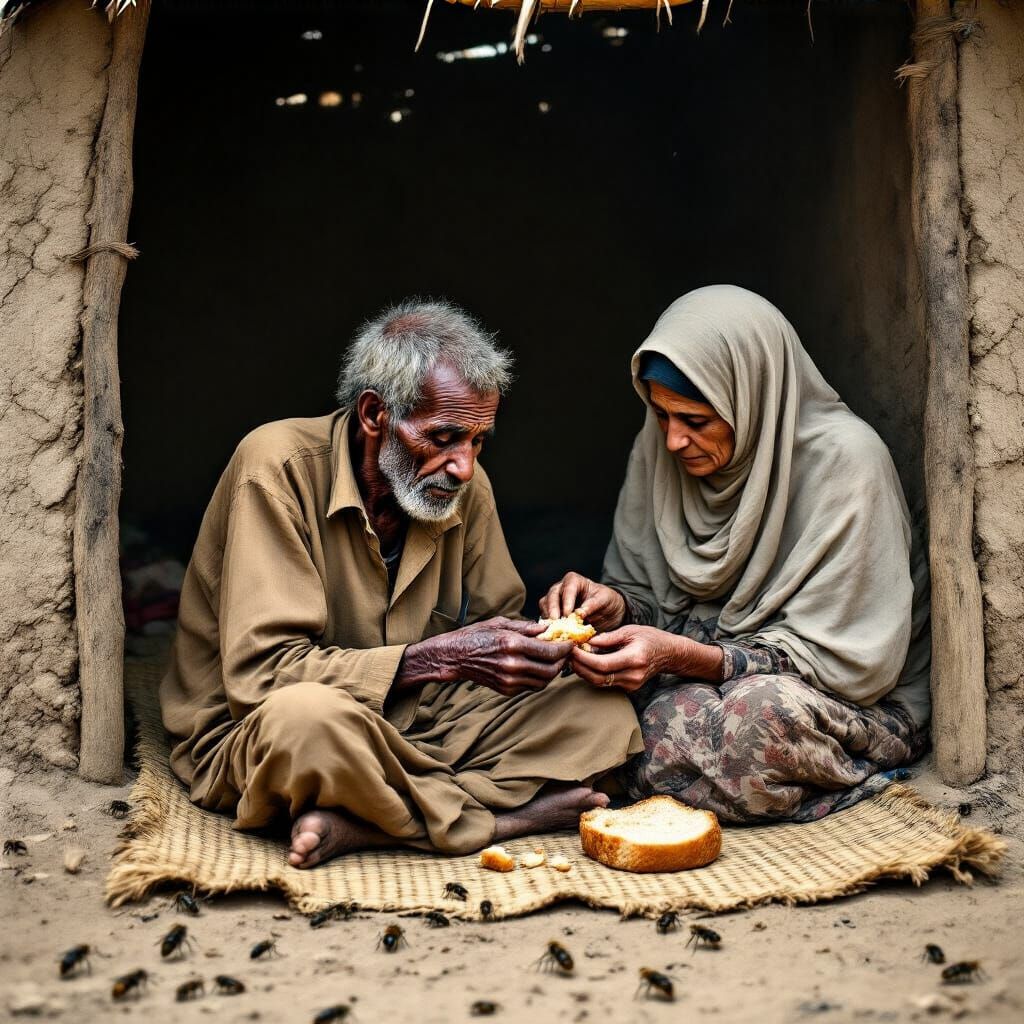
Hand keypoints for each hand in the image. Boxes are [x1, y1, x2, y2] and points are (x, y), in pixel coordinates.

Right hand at [403, 617, 573, 696]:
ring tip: (554, 661)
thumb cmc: (477, 635)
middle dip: (562, 662)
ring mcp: (509, 680)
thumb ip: (527, 628)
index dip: (565, 648)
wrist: (455, 656)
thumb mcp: (501, 623)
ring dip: (553, 672)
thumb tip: (548, 628)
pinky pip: (531, 687)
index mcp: (513, 644)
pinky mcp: (506, 690)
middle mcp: (513, 665)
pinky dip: (539, 678)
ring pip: (543, 681)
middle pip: (551, 670)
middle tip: (565, 653)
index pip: (550, 651)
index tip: (570, 643)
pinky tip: (538, 667)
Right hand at [539, 572, 626, 632]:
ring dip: (548, 617)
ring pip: (544, 605)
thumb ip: (593, 604)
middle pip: (552, 595)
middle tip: (556, 622)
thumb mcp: (605, 600)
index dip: (567, 600)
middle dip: (553, 609)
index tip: (568, 614)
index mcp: (574, 581)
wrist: (608, 613)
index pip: (568, 588)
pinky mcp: (552, 613)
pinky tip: (554, 633)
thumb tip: (579, 613)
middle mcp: (561, 588)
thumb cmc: (607, 602)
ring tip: (554, 629)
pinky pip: (545, 617)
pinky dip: (548, 625)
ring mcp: (555, 600)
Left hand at [571, 626, 722, 691]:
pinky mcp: (629, 688)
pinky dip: (593, 674)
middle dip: (579, 667)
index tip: (571, 649)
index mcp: (634, 658)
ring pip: (600, 683)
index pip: (602, 664)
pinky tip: (585, 664)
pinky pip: (606, 683)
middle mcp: (633, 675)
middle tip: (567, 655)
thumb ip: (608, 638)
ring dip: (583, 672)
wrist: (668, 653)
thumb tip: (587, 642)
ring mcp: (632, 684)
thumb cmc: (650, 637)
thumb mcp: (630, 631)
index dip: (583, 658)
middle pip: (598, 678)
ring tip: (573, 659)